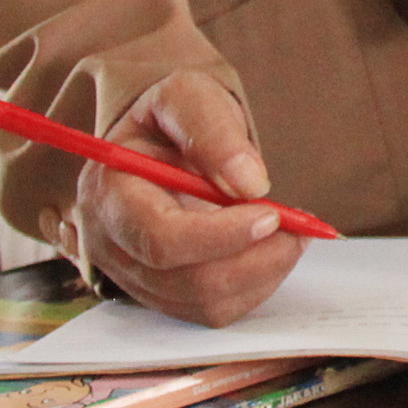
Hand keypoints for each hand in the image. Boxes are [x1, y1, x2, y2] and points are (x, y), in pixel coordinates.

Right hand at [75, 72, 298, 325]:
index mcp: (108, 192)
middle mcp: (112, 245)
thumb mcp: (187, 96)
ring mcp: (134, 277)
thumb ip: (212, 129)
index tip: (271, 214)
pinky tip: (271, 251)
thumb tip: (249, 182)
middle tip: (299, 228)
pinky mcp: (162, 295)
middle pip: (184, 281)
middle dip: (253, 259)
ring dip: (262, 273)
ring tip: (293, 234)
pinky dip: (255, 286)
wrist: (162, 143)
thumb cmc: (171, 120)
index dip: (220, 235)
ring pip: (205, 303)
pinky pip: (213, 312)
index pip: (158, 237)